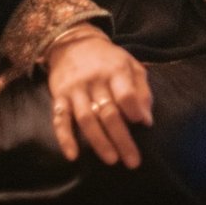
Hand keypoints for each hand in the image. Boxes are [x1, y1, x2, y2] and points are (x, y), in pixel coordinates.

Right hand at [45, 27, 153, 167]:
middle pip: (108, 113)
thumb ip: (142, 91)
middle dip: (122, 139)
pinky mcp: (58, 97)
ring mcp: (75, 90)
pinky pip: (59, 120)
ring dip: (99, 142)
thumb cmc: (109, 60)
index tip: (143, 126)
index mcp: (115, 71)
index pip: (126, 94)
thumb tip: (147, 121)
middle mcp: (94, 81)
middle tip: (132, 161)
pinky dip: (65, 138)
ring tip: (111, 160)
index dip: (134, 111)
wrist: (74, 43)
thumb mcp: (131, 65)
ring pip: (86, 119)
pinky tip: (72, 156)